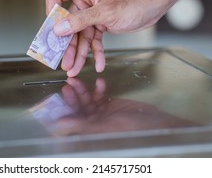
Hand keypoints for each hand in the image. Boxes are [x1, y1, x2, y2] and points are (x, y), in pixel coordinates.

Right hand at [45, 0, 172, 76]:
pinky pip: (94, 39)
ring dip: (80, 53)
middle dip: (67, 44)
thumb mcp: (106, 12)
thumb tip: (58, 29)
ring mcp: (93, 13)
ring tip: (74, 70)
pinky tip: (98, 64)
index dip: (51, 11)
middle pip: (68, 23)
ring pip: (81, 35)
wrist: (156, 4)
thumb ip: (81, 21)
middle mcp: (85, 0)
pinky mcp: (101, 23)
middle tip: (63, 62)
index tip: (51, 30)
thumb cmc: (135, 0)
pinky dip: (96, 52)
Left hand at [54, 77, 195, 135]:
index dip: (64, 109)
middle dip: (72, 96)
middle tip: (68, 83)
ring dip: (83, 89)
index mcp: (88, 131)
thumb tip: (60, 124)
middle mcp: (92, 123)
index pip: (71, 120)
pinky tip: (100, 81)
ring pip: (87, 99)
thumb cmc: (130, 130)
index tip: (59, 96)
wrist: (152, 124)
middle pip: (77, 108)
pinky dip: (98, 88)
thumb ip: (81, 124)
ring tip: (77, 80)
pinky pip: (100, 95)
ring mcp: (101, 113)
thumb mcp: (103, 127)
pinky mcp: (109, 104)